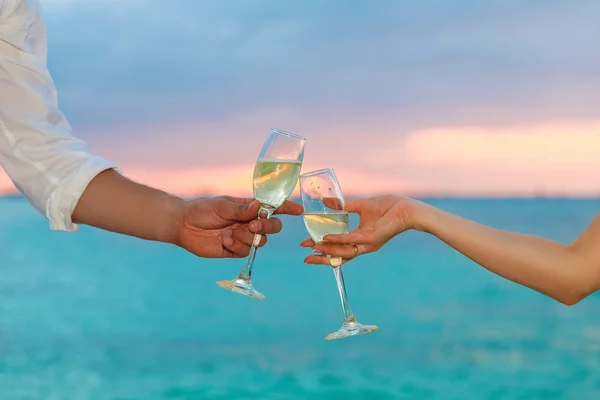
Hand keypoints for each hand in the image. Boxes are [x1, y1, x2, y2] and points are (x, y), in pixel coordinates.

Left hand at [176, 195, 302, 257]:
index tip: (298, 210)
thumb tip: (259, 206)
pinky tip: (223, 240)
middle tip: (253, 225)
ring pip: (260, 241)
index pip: (273, 207)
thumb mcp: (221, 206)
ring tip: (228, 233)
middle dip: (267, 226)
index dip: (287, 208)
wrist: (183, 225)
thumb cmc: (202, 210)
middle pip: (272, 226)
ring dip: (247, 238)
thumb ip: (240, 210)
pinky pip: (245, 252)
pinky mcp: (234, 250)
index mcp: (249, 207)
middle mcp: (250, 222)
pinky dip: (236, 246)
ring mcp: (243, 237)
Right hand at [300, 195, 420, 264]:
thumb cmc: (388, 207)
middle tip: (305, 257)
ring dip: (326, 250)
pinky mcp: (372, 238)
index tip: (308, 248)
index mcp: (360, 238)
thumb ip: (343, 206)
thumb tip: (325, 201)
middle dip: (321, 257)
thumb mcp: (361, 206)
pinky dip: (337, 239)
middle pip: (339, 256)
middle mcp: (363, 245)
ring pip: (343, 251)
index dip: (324, 250)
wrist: (406, 208)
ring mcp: (367, 243)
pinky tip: (325, 237)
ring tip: (312, 246)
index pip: (339, 249)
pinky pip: (351, 240)